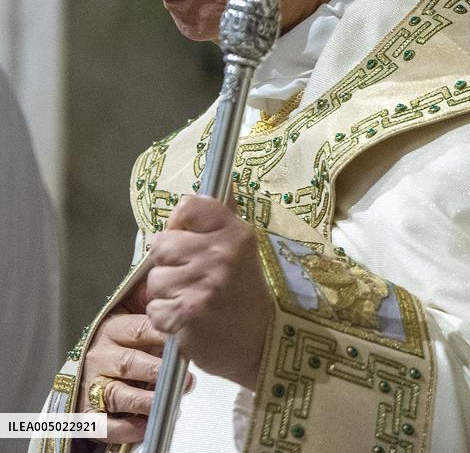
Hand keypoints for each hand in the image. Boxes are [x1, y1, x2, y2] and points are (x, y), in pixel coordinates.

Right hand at [76, 282, 193, 444]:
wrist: (89, 370)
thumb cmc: (120, 341)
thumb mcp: (130, 314)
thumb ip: (149, 302)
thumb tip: (171, 280)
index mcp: (112, 328)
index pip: (138, 329)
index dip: (161, 335)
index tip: (184, 339)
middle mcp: (100, 356)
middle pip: (129, 362)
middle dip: (157, 370)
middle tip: (185, 377)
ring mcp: (93, 385)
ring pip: (118, 393)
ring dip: (146, 399)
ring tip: (170, 401)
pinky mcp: (89, 413)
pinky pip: (104, 424)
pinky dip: (125, 426)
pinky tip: (145, 425)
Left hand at [146, 196, 272, 389]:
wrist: (264, 344)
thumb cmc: (247, 293)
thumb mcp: (244, 249)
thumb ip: (223, 216)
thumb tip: (223, 177)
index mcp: (235, 233)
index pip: (188, 207)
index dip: (179, 225)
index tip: (188, 241)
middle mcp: (219, 255)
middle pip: (161, 244)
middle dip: (168, 264)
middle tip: (190, 278)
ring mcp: (202, 286)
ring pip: (154, 280)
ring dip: (166, 295)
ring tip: (192, 302)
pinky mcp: (187, 316)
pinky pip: (154, 309)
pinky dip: (166, 319)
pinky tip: (187, 321)